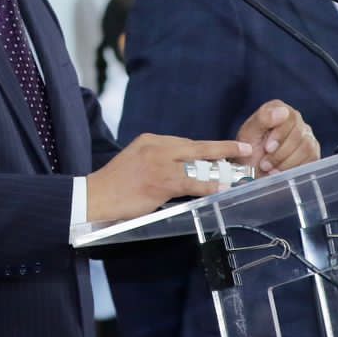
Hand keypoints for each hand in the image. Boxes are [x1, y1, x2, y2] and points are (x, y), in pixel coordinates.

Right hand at [85, 134, 252, 222]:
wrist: (94, 195)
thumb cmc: (115, 185)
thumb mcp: (137, 161)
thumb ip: (159, 161)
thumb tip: (185, 170)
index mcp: (150, 140)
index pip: (185, 142)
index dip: (207, 148)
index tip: (222, 150)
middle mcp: (156, 146)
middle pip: (196, 146)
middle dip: (222, 148)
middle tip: (243, 148)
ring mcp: (159, 163)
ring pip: (197, 162)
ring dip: (220, 168)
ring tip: (238, 171)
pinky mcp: (160, 181)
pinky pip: (191, 182)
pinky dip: (208, 186)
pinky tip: (221, 188)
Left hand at [235, 100, 317, 174]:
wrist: (251, 170)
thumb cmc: (248, 149)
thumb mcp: (249, 133)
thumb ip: (263, 119)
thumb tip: (282, 111)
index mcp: (279, 109)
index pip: (290, 118)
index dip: (280, 135)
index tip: (267, 148)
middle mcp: (296, 120)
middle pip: (299, 135)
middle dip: (280, 153)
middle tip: (265, 164)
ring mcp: (307, 136)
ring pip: (306, 148)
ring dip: (286, 163)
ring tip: (271, 169)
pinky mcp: (312, 152)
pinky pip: (312, 160)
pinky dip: (295, 169)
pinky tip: (281, 172)